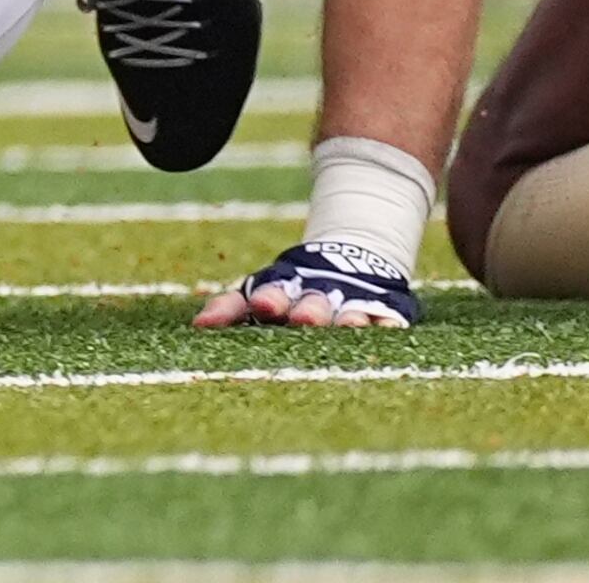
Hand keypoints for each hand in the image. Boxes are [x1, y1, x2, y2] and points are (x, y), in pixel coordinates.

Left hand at [194, 237, 421, 329]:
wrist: (350, 259)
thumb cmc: (291, 288)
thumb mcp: (258, 292)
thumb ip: (228, 308)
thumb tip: (199, 325)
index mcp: (285, 292)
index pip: (274, 295)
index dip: (270, 300)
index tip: (264, 307)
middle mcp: (319, 298)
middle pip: (313, 305)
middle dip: (309, 312)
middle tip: (304, 320)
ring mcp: (352, 305)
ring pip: (351, 313)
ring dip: (349, 320)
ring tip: (351, 325)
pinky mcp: (384, 312)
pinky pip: (387, 321)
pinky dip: (387, 324)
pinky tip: (390, 328)